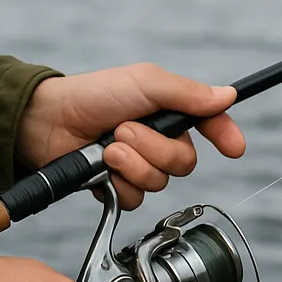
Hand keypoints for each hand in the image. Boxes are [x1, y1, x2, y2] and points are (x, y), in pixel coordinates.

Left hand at [15, 64, 245, 209]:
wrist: (47, 121)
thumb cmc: (93, 95)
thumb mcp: (144, 83)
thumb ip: (186, 92)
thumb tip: (227, 95)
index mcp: (168, 113)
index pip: (209, 125)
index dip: (225, 135)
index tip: (234, 148)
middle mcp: (158, 140)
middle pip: (185, 162)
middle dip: (155, 149)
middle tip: (124, 131)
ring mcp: (138, 165)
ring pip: (160, 183)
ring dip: (133, 164)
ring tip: (108, 147)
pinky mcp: (119, 186)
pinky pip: (136, 198)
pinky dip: (119, 183)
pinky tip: (103, 170)